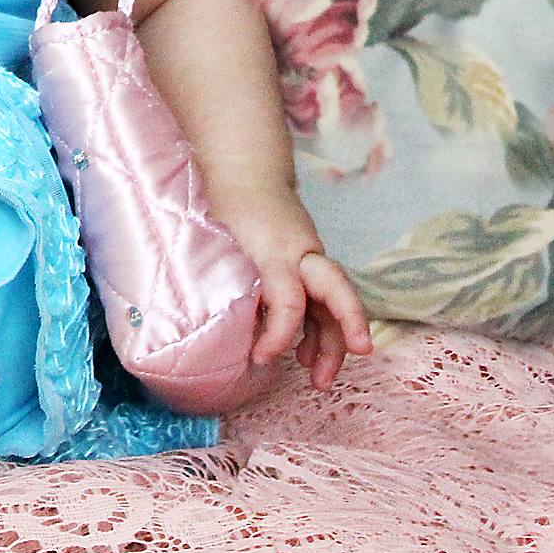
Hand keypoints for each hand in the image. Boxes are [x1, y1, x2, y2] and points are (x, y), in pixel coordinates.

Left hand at [215, 196, 373, 389]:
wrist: (243, 173)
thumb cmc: (228, 203)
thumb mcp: (219, 233)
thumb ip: (222, 271)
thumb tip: (210, 318)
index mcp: (278, 247)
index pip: (289, 298)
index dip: (278, 332)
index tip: (261, 358)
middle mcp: (302, 254)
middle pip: (335, 293)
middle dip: (343, 332)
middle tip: (336, 373)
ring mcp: (308, 260)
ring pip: (332, 303)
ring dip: (332, 342)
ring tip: (318, 379)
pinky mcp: (305, 267)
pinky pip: (320, 301)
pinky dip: (318, 329)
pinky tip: (306, 354)